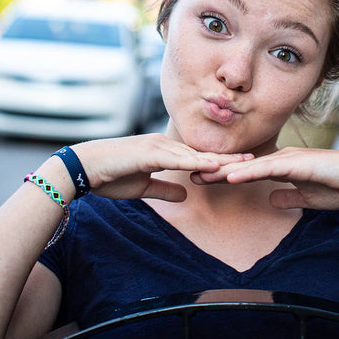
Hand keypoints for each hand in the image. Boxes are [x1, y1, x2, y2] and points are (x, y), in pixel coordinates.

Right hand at [72, 134, 253, 202]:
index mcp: (163, 151)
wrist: (84, 169)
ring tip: (241, 163)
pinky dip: (195, 162)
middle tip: (254, 159)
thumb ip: (165, 188)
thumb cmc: (110, 177)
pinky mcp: (148, 153)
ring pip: (193, 154)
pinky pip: (176, 159)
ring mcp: (156, 146)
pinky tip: (212, 165)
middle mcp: (163, 145)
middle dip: (227, 157)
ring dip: (217, 159)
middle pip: (201, 152)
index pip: (196, 157)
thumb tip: (185, 193)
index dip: (219, 161)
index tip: (241, 164)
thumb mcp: (144, 188)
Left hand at [198, 147, 338, 210]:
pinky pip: (268, 169)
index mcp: (284, 167)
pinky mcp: (298, 164)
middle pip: (243, 165)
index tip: (202, 181)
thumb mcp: (309, 198)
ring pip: (250, 165)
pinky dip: (248, 172)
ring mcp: (289, 159)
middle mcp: (282, 159)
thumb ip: (289, 197)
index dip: (225, 176)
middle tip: (189, 174)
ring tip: (201, 174)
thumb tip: (272, 200)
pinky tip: (231, 177)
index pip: (248, 172)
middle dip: (216, 170)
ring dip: (225, 170)